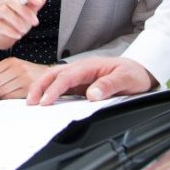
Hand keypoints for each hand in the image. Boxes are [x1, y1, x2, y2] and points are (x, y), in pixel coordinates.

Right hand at [0, 0, 45, 50]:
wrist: (2, 37)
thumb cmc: (16, 23)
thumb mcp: (28, 14)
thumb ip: (34, 6)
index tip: (39, 2)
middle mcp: (2, 3)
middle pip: (12, 1)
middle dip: (25, 12)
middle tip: (35, 23)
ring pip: (4, 11)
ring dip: (17, 21)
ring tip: (25, 31)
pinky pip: (0, 26)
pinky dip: (11, 31)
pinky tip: (18, 36)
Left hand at [0, 57, 48, 100]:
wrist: (50, 78)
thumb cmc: (29, 74)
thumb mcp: (15, 67)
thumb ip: (1, 72)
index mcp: (11, 61)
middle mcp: (16, 68)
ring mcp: (23, 78)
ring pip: (0, 90)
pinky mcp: (28, 89)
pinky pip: (10, 97)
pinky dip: (2, 100)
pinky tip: (0, 101)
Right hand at [25, 56, 155, 105]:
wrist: (139, 70)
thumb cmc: (133, 73)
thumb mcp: (126, 79)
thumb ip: (109, 85)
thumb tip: (91, 94)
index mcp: (89, 66)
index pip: (66, 77)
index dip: (54, 89)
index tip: (45, 102)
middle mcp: (80, 69)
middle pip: (53, 74)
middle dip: (39, 87)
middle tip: (30, 102)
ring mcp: (79, 76)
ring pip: (54, 79)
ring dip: (41, 88)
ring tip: (32, 102)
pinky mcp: (80, 83)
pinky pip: (61, 86)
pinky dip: (50, 92)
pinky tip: (45, 101)